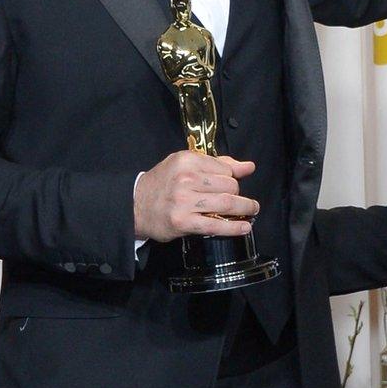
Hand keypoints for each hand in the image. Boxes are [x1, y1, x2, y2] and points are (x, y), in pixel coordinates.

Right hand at [133, 151, 258, 241]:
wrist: (134, 206)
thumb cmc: (163, 183)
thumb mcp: (185, 164)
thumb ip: (218, 163)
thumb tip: (249, 166)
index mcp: (187, 160)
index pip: (225, 168)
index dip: (233, 177)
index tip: (234, 184)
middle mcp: (186, 178)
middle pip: (229, 186)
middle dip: (238, 194)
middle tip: (240, 200)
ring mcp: (184, 201)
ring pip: (227, 203)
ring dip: (245, 208)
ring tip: (251, 210)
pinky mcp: (183, 222)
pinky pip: (216, 225)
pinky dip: (234, 228)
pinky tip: (244, 227)